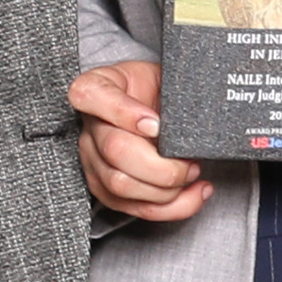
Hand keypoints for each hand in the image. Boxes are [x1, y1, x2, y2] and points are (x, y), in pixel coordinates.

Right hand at [72, 59, 207, 221]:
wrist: (151, 106)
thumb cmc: (154, 89)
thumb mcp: (161, 74)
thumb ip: (169, 88)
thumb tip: (190, 119)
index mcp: (94, 88)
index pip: (90, 96)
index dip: (124, 112)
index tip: (156, 124)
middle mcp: (88, 126)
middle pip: (115, 150)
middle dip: (161, 164)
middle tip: (188, 160)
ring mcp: (92, 160)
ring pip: (121, 185)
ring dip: (166, 188)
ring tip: (191, 173)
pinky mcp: (105, 189)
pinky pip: (135, 208)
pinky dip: (172, 207)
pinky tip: (193, 193)